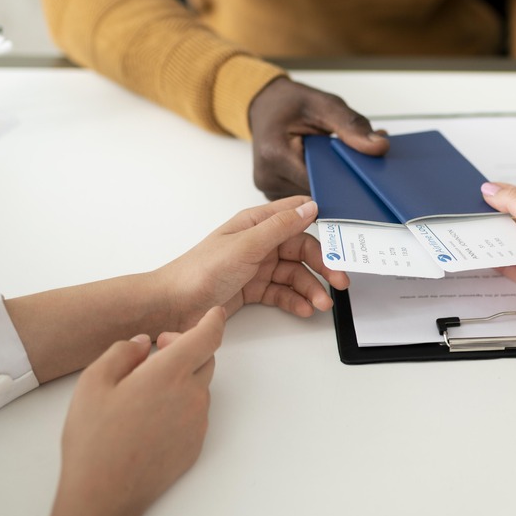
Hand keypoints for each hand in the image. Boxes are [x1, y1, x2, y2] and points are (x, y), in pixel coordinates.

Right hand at [56, 307, 225, 515]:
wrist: (105, 495)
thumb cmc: (95, 439)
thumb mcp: (93, 382)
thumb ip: (121, 352)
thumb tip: (141, 344)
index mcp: (169, 374)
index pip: (207, 337)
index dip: (213, 320)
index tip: (213, 313)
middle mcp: (192, 396)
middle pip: (205, 360)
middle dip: (187, 348)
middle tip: (157, 351)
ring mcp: (197, 423)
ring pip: (199, 388)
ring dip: (182, 379)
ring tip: (144, 390)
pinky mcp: (195, 446)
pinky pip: (195, 414)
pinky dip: (181, 405)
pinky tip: (150, 418)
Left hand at [158, 196, 350, 326]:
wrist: (173, 306)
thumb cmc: (201, 270)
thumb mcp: (246, 245)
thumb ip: (281, 227)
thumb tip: (310, 206)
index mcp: (255, 223)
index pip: (297, 217)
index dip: (322, 227)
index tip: (343, 243)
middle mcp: (259, 243)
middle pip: (301, 250)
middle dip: (322, 266)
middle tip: (340, 282)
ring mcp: (256, 267)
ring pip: (294, 274)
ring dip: (311, 288)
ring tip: (322, 304)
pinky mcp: (253, 290)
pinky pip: (282, 292)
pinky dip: (295, 300)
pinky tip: (305, 309)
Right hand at [248, 77, 387, 198]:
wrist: (265, 105)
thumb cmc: (289, 103)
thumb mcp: (323, 104)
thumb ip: (352, 126)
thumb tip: (379, 147)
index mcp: (275, 154)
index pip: (320, 182)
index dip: (347, 179)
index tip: (366, 172)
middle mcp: (268, 178)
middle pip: (317, 195)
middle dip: (342, 181)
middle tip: (359, 164)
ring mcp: (270, 189)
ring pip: (312, 199)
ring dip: (331, 184)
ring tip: (340, 162)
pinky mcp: (276, 193)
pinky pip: (304, 196)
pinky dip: (320, 184)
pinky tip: (328, 169)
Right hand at [478, 182, 515, 332]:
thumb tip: (492, 189)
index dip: (495, 195)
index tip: (471, 195)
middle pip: (508, 221)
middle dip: (488, 219)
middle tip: (464, 218)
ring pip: (506, 244)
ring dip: (489, 242)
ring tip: (466, 236)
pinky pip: (508, 266)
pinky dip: (494, 263)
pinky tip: (481, 259)